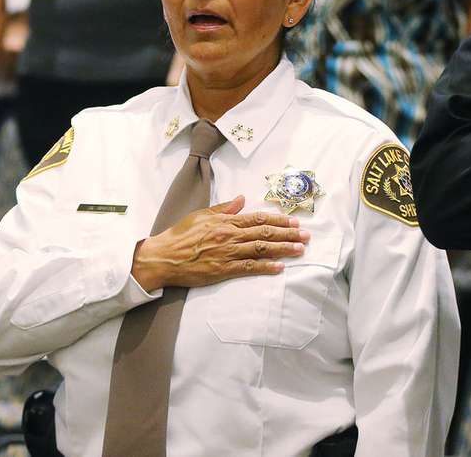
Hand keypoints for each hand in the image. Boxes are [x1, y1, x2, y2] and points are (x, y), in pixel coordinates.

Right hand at [131, 195, 309, 291]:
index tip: (294, 221)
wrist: (165, 256)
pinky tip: (280, 267)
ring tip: (300, 249)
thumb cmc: (181, 235)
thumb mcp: (202, 215)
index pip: (257, 218)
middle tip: (306, 235)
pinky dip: (266, 267)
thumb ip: (224, 208)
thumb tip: (242, 199)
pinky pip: (249, 268)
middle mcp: (230, 236)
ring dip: (283, 249)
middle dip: (288, 234)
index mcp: (226, 221)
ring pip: (261, 249)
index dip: (278, 219)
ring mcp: (228, 253)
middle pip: (265, 233)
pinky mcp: (224, 270)